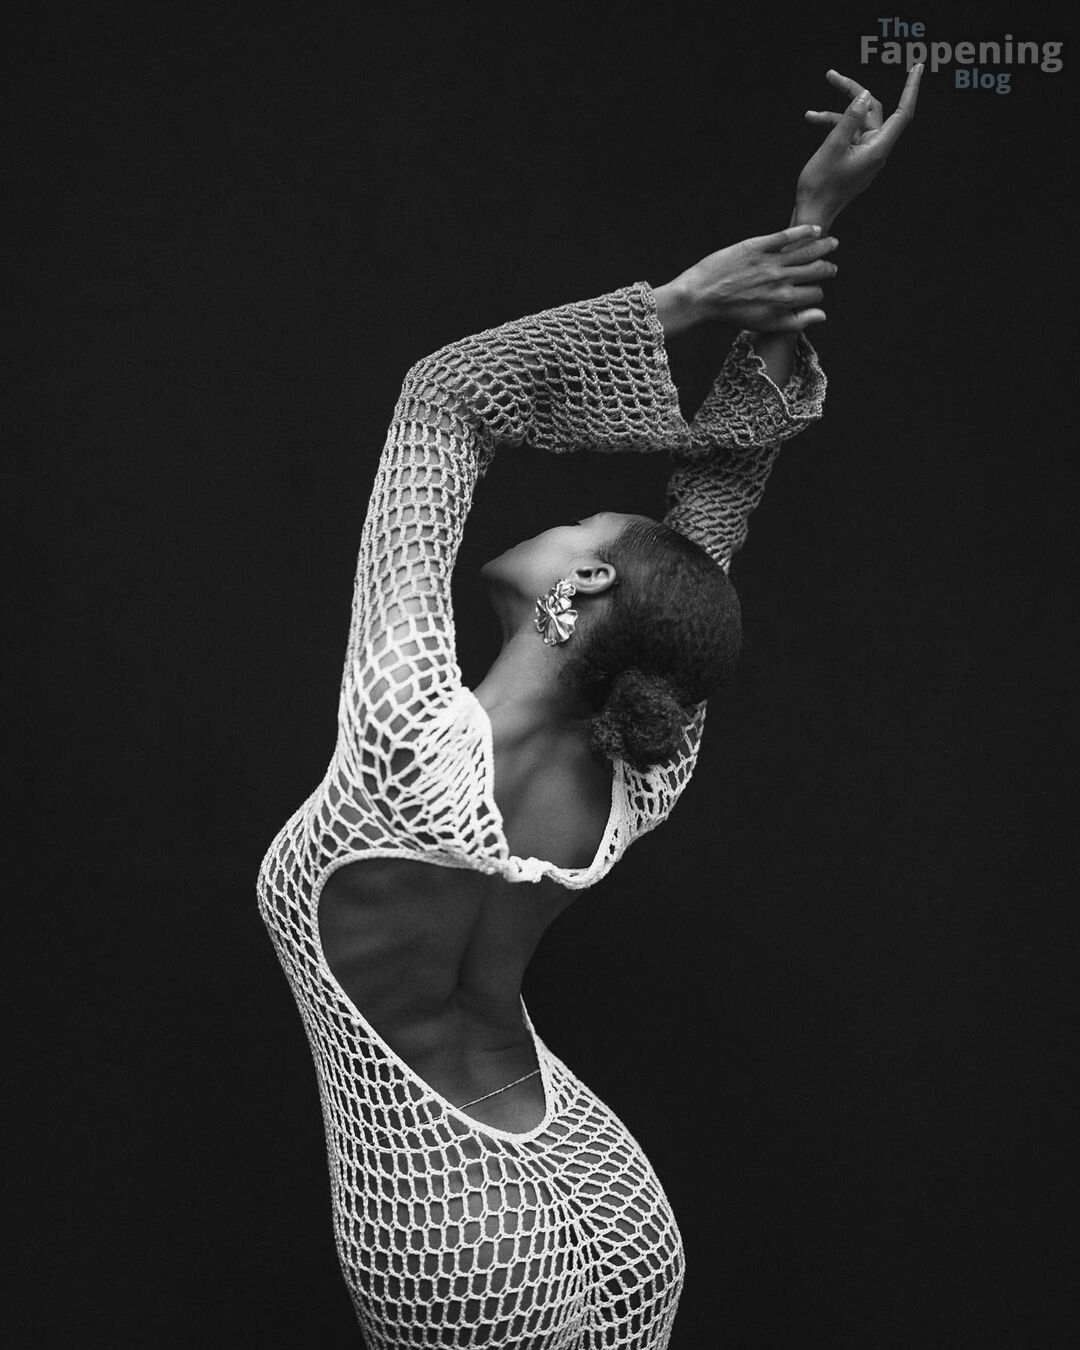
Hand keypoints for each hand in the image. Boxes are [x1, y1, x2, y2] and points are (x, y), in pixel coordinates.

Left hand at [658, 224, 838, 334]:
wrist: (700, 296)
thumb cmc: (730, 314)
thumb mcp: (764, 324)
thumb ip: (796, 321)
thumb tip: (822, 315)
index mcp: (783, 301)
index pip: (815, 294)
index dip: (818, 292)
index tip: (816, 289)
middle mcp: (781, 280)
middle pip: (816, 271)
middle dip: (827, 269)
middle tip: (831, 266)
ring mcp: (770, 262)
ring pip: (806, 251)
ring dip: (823, 246)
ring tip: (832, 243)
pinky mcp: (757, 246)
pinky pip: (787, 236)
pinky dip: (804, 232)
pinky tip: (814, 230)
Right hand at [796, 64, 922, 227]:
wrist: (812, 214)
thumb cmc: (820, 186)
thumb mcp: (833, 146)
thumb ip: (850, 118)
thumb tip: (865, 95)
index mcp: (877, 148)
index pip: (903, 113)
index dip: (911, 88)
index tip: (918, 67)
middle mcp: (875, 151)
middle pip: (872, 111)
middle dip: (852, 93)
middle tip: (832, 76)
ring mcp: (865, 155)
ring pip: (856, 123)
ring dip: (834, 115)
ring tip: (810, 115)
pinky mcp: (855, 159)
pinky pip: (849, 135)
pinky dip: (833, 128)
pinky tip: (814, 123)